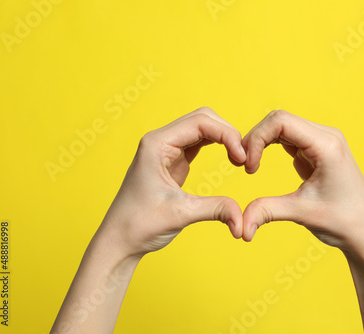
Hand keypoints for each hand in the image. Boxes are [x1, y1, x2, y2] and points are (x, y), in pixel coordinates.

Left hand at [97, 107, 246, 257]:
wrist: (119, 239)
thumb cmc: (138, 224)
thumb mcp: (180, 214)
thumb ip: (215, 209)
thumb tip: (243, 218)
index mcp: (156, 144)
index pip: (200, 122)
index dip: (227, 135)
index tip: (242, 158)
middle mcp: (160, 141)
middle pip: (202, 119)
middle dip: (227, 133)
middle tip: (243, 158)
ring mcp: (166, 150)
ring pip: (202, 128)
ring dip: (223, 138)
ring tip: (239, 159)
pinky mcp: (173, 161)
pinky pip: (199, 143)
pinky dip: (217, 146)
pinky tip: (229, 158)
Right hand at [241, 110, 363, 333]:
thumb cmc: (344, 221)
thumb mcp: (302, 213)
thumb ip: (267, 211)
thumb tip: (240, 227)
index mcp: (326, 145)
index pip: (281, 121)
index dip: (257, 138)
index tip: (248, 167)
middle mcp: (326, 136)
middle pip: (279, 120)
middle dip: (256, 139)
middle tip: (244, 166)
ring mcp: (322, 142)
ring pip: (282, 127)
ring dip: (261, 142)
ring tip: (250, 166)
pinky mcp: (317, 151)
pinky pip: (288, 138)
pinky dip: (270, 147)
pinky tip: (261, 164)